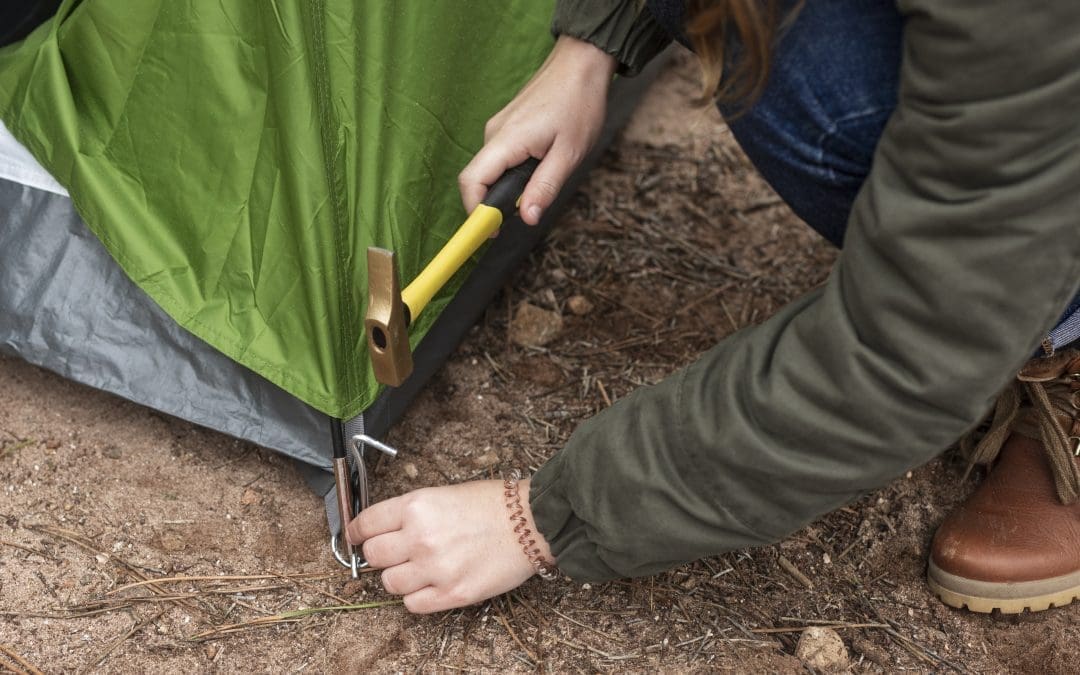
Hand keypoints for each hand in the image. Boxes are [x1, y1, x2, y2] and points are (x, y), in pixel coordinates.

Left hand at [346, 478, 552, 613]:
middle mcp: (420, 538)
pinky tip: (432, 583)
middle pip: (373, 555)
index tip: (356, 537)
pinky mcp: (451, 595)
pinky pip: (412, 605)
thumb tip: (383, 530)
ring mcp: (435, 569)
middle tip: (394, 553)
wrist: (531, 523)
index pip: (365, 524)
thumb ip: (411, 513)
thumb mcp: (443, 494)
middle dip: (380, 554)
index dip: (356, 532)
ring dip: (398, 577)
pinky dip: (417, 596)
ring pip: (389, 583)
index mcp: (417, 507)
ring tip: (419, 568)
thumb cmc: (492, 504)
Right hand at [459, 35, 616, 225]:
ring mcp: (498, 128)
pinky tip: (540, 165)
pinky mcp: (506, 126)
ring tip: (542, 180)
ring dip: (507, 186)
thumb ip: (544, 187)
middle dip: (493, 203)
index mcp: (506, 140)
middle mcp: (494, 133)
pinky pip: (500, 157)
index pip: (472, 182)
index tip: (490, 232)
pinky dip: (512, 171)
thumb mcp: (568, 154)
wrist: (580, 64)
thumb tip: (526, 218)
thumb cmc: (578, 104)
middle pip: (478, 179)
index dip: (475, 212)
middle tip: (523, 213)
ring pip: (491, 169)